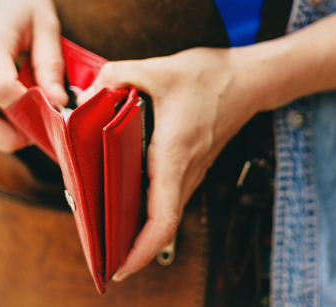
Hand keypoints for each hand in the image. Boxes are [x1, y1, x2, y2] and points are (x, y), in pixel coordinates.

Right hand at [0, 0, 67, 152]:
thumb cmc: (19, 1)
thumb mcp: (46, 23)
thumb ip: (50, 64)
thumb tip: (59, 103)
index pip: (1, 90)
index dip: (28, 110)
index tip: (54, 112)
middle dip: (9, 136)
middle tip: (40, 131)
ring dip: (3, 132)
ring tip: (33, 121)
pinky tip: (21, 110)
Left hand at [79, 47, 266, 280]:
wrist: (248, 80)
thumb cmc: (209, 77)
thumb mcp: (156, 68)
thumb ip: (114, 77)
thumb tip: (87, 94)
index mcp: (174, 153)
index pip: (163, 217)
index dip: (142, 250)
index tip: (120, 267)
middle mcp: (185, 171)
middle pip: (160, 225)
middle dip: (130, 248)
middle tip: (98, 255)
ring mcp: (190, 173)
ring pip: (163, 215)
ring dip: (137, 232)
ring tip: (103, 236)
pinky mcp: (189, 168)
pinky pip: (166, 199)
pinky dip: (144, 212)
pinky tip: (119, 206)